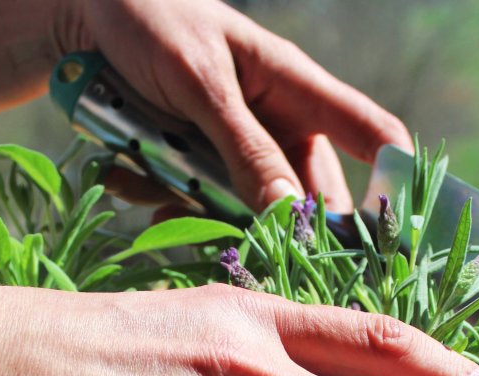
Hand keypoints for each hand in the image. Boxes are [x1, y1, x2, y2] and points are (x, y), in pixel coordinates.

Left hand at [59, 0, 412, 211]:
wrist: (83, 14)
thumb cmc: (152, 21)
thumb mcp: (199, 82)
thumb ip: (244, 148)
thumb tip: (289, 214)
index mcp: (296, 89)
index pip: (370, 134)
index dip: (394, 181)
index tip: (395, 235)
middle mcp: (278, 125)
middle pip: (311, 196)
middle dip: (284, 227)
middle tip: (258, 249)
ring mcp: (238, 150)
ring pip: (250, 211)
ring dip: (210, 216)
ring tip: (163, 198)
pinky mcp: (198, 166)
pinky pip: (199, 205)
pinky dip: (169, 206)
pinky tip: (133, 186)